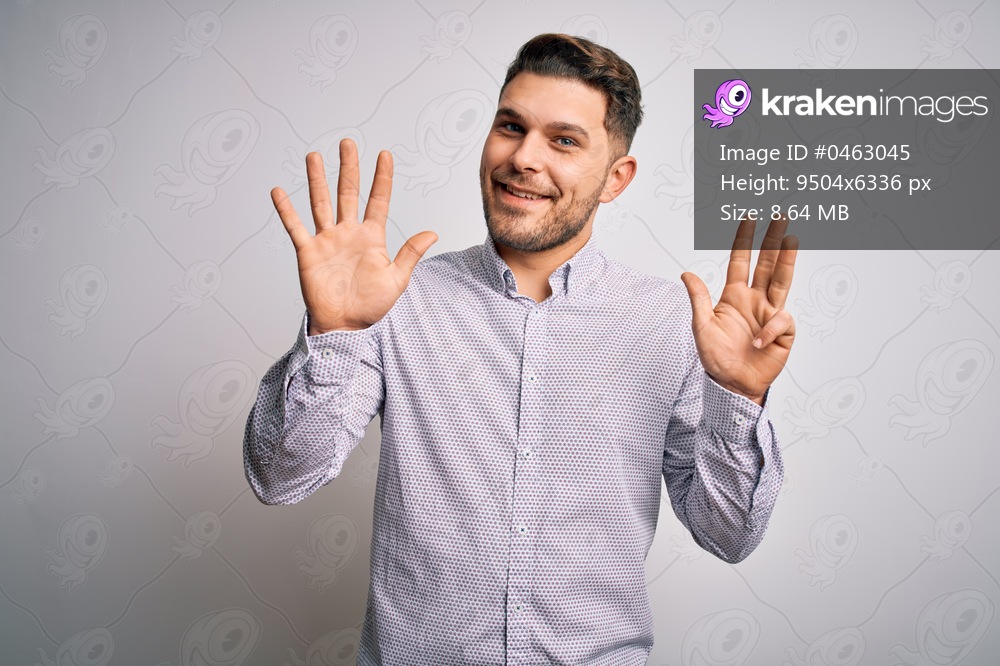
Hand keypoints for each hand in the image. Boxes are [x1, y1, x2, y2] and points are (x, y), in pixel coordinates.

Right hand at [272, 139, 438, 332]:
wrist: (345, 326)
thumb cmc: (371, 306)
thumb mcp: (397, 279)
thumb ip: (411, 253)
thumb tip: (433, 233)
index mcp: (371, 237)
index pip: (378, 201)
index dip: (382, 178)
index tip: (384, 155)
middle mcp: (348, 233)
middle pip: (348, 193)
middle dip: (348, 168)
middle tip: (347, 143)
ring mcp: (327, 240)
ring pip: (321, 203)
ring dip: (317, 180)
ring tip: (314, 156)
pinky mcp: (308, 252)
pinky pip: (295, 228)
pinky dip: (286, 210)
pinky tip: (278, 192)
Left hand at [680, 216, 797, 403]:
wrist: (732, 385)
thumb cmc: (717, 358)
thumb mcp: (701, 326)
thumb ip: (698, 299)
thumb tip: (686, 274)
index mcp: (734, 296)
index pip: (740, 261)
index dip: (744, 240)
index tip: (748, 218)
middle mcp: (755, 300)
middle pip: (767, 264)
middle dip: (773, 241)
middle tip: (780, 217)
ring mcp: (770, 314)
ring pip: (782, 280)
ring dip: (787, 259)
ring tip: (792, 238)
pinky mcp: (783, 332)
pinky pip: (782, 320)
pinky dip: (770, 329)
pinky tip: (758, 342)